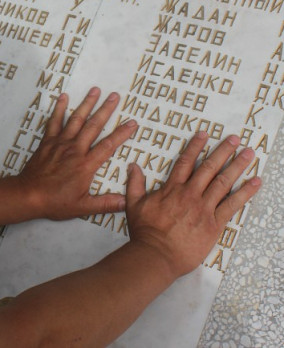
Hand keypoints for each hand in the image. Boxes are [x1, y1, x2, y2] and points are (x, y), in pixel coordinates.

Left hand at [17, 87, 136, 220]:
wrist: (29, 195)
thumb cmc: (56, 202)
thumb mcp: (83, 207)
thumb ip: (106, 203)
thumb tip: (126, 202)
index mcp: (86, 165)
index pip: (108, 146)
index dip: (121, 133)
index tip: (132, 123)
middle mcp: (75, 149)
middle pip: (94, 126)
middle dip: (106, 110)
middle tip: (115, 95)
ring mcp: (60, 143)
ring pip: (76, 120)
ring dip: (87, 104)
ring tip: (95, 90)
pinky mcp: (48, 142)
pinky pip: (54, 122)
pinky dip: (59, 109)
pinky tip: (64, 97)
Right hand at [125, 132, 261, 277]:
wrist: (156, 254)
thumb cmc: (145, 231)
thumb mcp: (133, 204)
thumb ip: (135, 183)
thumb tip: (133, 166)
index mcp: (172, 188)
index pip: (186, 162)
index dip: (195, 146)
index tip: (204, 134)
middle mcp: (190, 194)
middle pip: (209, 167)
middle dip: (223, 151)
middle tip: (235, 139)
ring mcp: (204, 208)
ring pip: (224, 182)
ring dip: (238, 166)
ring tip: (249, 154)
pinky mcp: (214, 223)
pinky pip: (233, 205)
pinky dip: (245, 193)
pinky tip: (256, 183)